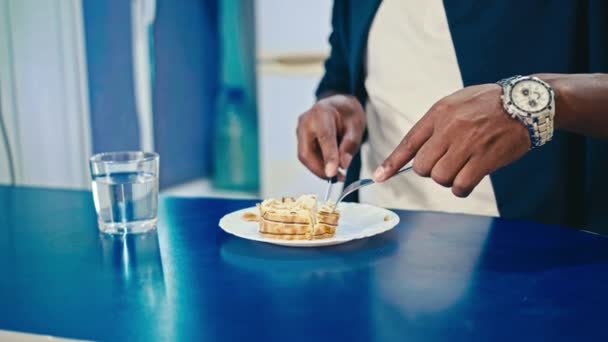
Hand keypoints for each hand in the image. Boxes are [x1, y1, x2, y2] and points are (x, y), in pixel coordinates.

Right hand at [297, 94, 365, 179]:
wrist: (338, 105)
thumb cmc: (347, 113)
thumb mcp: (356, 126)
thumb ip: (349, 145)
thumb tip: (343, 164)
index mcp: (322, 112)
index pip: (324, 138)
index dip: (328, 157)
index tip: (333, 174)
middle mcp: (306, 121)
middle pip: (306, 152)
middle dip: (320, 169)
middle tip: (338, 178)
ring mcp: (300, 130)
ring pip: (305, 156)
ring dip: (319, 169)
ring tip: (338, 174)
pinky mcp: (300, 139)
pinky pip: (306, 155)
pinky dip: (318, 164)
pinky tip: (331, 167)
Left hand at [373, 84, 530, 196]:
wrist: (527, 103)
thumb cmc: (488, 105)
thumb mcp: (456, 103)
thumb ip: (435, 125)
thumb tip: (414, 154)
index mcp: (439, 113)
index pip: (409, 142)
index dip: (392, 163)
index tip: (379, 177)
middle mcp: (450, 128)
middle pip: (422, 166)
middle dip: (430, 170)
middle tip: (447, 162)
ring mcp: (468, 143)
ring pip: (440, 178)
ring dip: (448, 180)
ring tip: (461, 168)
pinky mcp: (485, 159)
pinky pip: (461, 186)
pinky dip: (461, 188)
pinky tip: (470, 179)